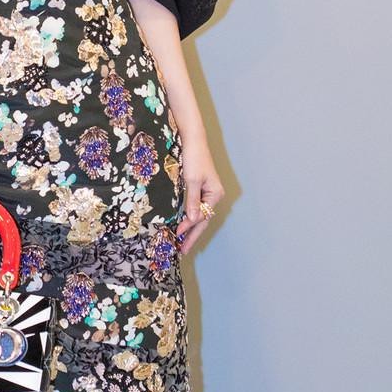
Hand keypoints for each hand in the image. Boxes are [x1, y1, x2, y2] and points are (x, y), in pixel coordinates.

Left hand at [174, 139, 225, 254]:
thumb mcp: (191, 180)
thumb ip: (192, 201)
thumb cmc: (194, 158)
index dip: (190, 228)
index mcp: (215, 194)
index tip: (177, 236)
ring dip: (190, 229)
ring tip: (181, 243)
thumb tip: (192, 220)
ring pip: (199, 215)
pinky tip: (182, 226)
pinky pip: (195, 208)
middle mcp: (214, 195)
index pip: (202, 217)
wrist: (192, 140)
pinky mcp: (199, 189)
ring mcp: (207, 193)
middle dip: (192, 235)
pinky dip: (189, 218)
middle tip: (182, 251)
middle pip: (203, 220)